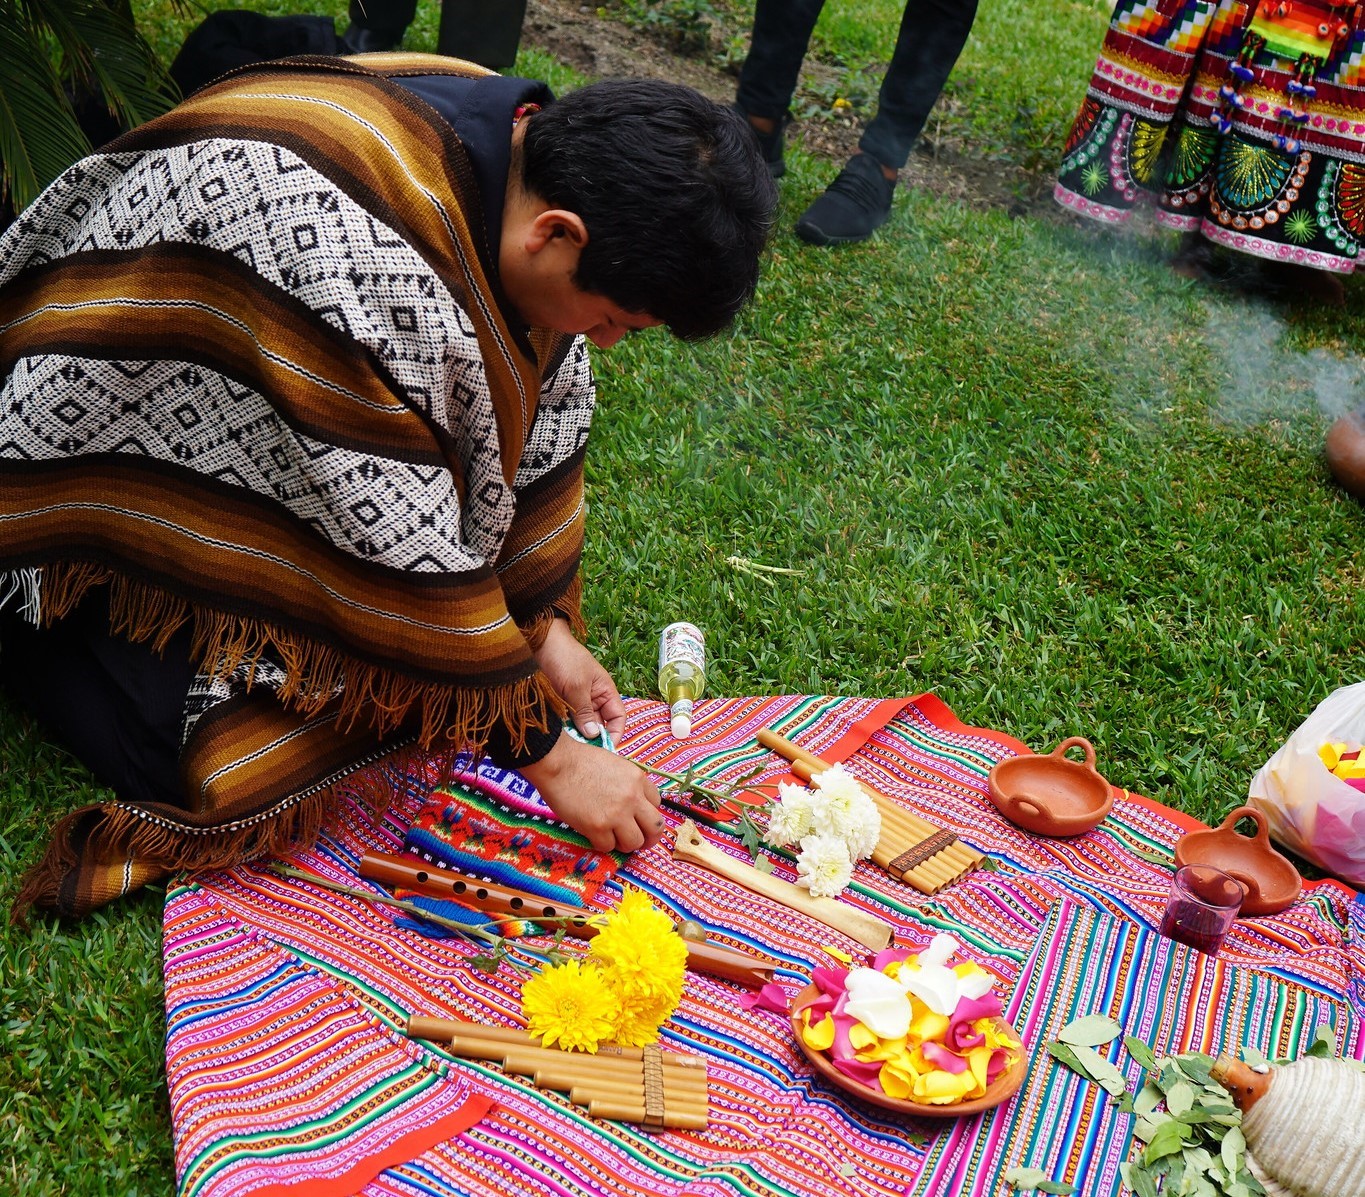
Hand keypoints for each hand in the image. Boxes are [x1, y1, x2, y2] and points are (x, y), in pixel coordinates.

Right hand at [520, 734, 663, 853]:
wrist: (558, 762)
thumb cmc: (581, 760)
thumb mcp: (616, 764)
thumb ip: (628, 784)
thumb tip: (631, 805)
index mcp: (638, 779)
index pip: (657, 804)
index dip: (647, 814)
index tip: (638, 818)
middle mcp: (633, 798)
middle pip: (655, 828)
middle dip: (648, 838)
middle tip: (639, 841)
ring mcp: (616, 814)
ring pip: (635, 843)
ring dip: (625, 844)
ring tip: (613, 838)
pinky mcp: (597, 827)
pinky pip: (608, 847)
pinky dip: (602, 844)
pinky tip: (594, 836)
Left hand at [535, 618, 625, 741]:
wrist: (540, 642)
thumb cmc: (564, 658)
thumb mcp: (576, 687)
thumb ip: (585, 712)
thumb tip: (593, 736)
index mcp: (606, 692)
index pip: (618, 718)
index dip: (614, 734)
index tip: (605, 749)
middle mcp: (594, 699)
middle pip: (600, 725)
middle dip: (593, 739)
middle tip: (583, 752)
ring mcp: (578, 702)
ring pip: (583, 725)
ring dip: (578, 735)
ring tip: (571, 746)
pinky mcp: (563, 703)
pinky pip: (569, 721)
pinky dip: (566, 729)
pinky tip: (560, 737)